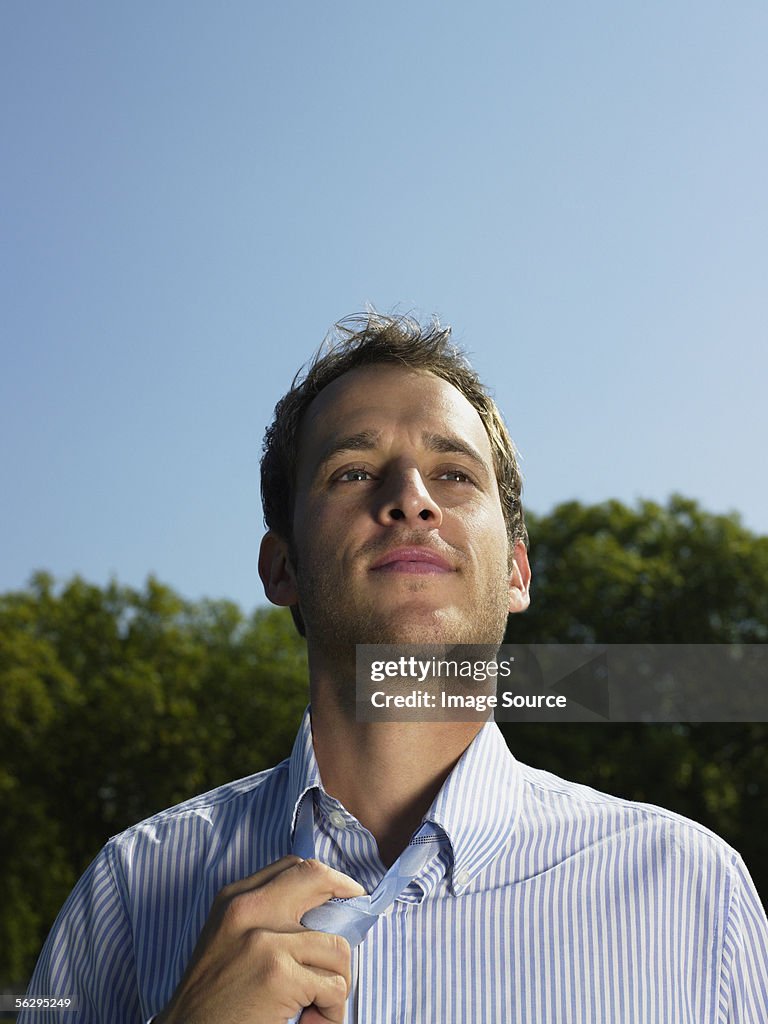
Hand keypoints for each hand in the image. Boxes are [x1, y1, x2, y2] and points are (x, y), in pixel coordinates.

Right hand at [156, 856, 365, 1023]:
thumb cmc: (211, 996)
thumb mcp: (226, 938)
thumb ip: (262, 917)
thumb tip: (318, 911)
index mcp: (233, 899)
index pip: (292, 867)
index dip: (324, 878)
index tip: (342, 891)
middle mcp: (248, 910)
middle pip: (317, 877)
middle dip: (345, 893)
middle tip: (356, 914)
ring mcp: (265, 940)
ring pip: (337, 947)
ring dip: (337, 981)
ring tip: (321, 1004)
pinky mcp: (278, 974)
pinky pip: (333, 986)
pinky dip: (332, 1009)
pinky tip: (313, 1019)